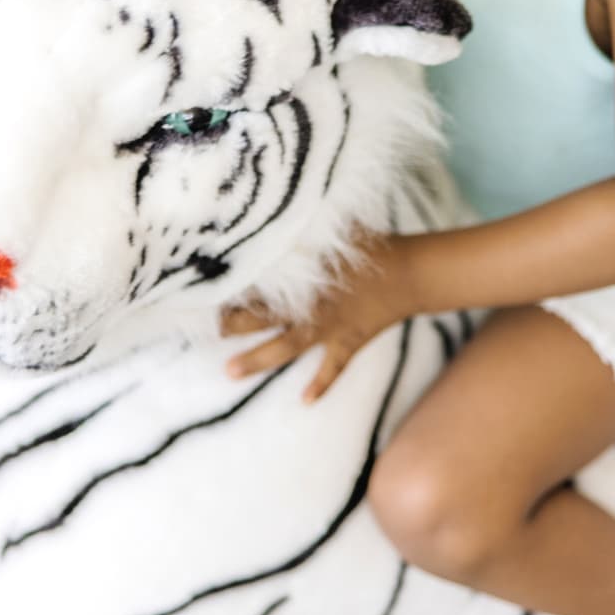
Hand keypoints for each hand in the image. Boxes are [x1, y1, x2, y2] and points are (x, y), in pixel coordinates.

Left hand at [220, 235, 411, 402]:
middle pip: (264, 318)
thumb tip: (276, 214)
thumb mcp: (337, 231)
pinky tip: (305, 401)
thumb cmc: (371, 245)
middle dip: (235, 325)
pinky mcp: (348, 341)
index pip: (261, 285)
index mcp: (304, 279)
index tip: (206, 291)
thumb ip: (306, 228)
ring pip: (286, 347)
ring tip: (229, 371)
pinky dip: (321, 383)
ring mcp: (328, 329)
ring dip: (259, 359)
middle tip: (208, 331)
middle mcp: (310, 307)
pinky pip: (333, 367)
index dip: (234, 289)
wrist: (409, 271)